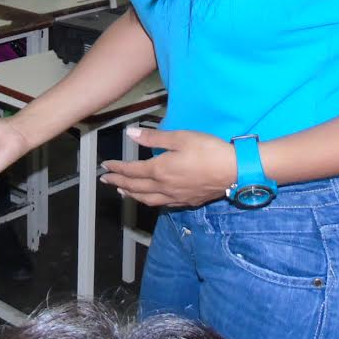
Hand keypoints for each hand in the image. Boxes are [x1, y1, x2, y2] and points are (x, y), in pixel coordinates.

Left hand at [100, 126, 234, 207]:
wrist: (234, 171)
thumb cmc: (207, 150)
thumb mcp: (180, 137)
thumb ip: (154, 138)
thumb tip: (130, 134)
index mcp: (160, 170)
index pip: (132, 171)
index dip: (116, 168)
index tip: (105, 166)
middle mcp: (164, 187)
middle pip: (136, 187)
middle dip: (119, 183)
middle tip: (105, 181)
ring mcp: (176, 197)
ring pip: (147, 199)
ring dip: (132, 195)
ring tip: (122, 192)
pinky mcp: (187, 201)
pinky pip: (162, 204)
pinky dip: (150, 201)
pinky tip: (151, 199)